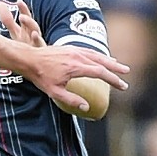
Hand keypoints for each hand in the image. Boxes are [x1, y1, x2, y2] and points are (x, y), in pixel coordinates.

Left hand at [0, 0, 44, 47]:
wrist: (35, 60)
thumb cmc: (25, 44)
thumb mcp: (15, 32)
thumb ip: (8, 20)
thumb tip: (0, 3)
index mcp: (27, 28)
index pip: (26, 15)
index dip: (23, 8)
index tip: (18, 1)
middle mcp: (33, 33)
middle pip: (32, 23)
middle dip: (27, 19)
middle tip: (21, 16)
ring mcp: (36, 42)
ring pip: (36, 32)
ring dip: (31, 26)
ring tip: (25, 21)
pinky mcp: (39, 51)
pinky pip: (39, 44)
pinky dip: (38, 39)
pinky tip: (34, 34)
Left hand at [12, 42, 127, 112]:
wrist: (29, 59)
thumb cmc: (40, 77)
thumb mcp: (54, 92)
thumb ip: (71, 100)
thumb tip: (87, 107)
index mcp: (76, 67)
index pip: (100, 73)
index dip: (113, 80)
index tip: (122, 86)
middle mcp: (78, 56)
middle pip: (102, 62)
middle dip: (116, 68)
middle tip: (127, 73)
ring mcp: (74, 50)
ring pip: (96, 55)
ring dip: (109, 60)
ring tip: (119, 66)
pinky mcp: (70, 48)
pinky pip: (89, 51)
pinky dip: (99, 55)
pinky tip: (102, 58)